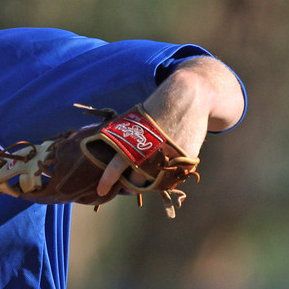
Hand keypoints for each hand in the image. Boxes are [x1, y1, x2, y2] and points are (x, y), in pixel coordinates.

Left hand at [95, 56, 243, 197]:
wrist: (187, 97)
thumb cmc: (155, 110)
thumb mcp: (134, 121)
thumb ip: (122, 141)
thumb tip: (108, 161)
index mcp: (134, 140)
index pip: (116, 167)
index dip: (108, 180)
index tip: (101, 191)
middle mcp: (151, 150)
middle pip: (136, 180)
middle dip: (132, 182)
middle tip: (131, 179)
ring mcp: (169, 156)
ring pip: (155, 181)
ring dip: (151, 179)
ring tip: (151, 166)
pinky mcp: (185, 159)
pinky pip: (173, 175)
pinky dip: (169, 172)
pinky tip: (168, 159)